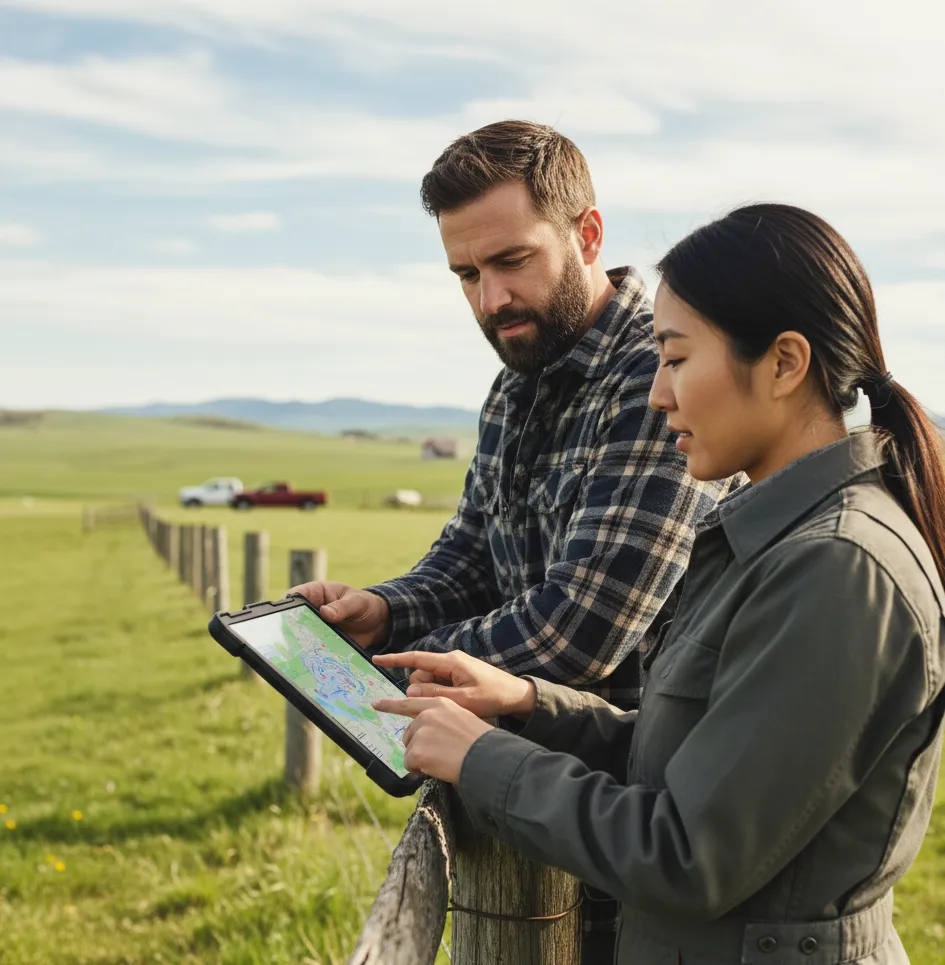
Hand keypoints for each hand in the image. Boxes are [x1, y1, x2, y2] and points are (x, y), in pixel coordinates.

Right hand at [289, 581, 390, 647]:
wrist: (377, 624)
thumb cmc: (365, 605)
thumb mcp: (357, 602)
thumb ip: (343, 607)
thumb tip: (325, 612)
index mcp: (316, 593)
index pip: (295, 596)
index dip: (287, 606)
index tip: (287, 618)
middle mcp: (310, 611)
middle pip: (291, 620)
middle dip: (289, 630)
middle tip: (292, 641)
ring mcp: (314, 628)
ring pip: (298, 637)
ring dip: (299, 646)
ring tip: (302, 656)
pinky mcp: (320, 643)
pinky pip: (311, 650)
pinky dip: (311, 657)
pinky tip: (313, 664)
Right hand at [372, 650, 535, 719]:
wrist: (516, 695)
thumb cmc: (493, 696)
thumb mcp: (462, 699)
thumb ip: (434, 694)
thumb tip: (409, 690)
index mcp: (450, 662)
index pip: (416, 659)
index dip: (395, 660)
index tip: (376, 659)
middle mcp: (450, 661)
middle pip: (421, 675)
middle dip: (422, 690)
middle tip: (442, 704)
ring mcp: (455, 668)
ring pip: (429, 682)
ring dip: (433, 694)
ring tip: (456, 704)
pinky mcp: (459, 675)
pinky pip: (440, 684)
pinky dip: (441, 694)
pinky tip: (457, 702)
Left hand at [372, 696, 492, 783]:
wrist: (486, 757)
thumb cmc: (480, 742)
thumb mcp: (463, 719)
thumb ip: (443, 721)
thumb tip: (431, 735)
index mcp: (440, 703)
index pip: (410, 702)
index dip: (391, 704)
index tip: (376, 703)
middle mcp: (427, 714)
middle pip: (409, 734)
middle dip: (419, 747)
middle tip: (441, 754)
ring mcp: (420, 731)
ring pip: (409, 750)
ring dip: (422, 759)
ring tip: (444, 759)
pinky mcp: (416, 749)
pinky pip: (409, 765)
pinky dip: (420, 770)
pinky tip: (438, 767)